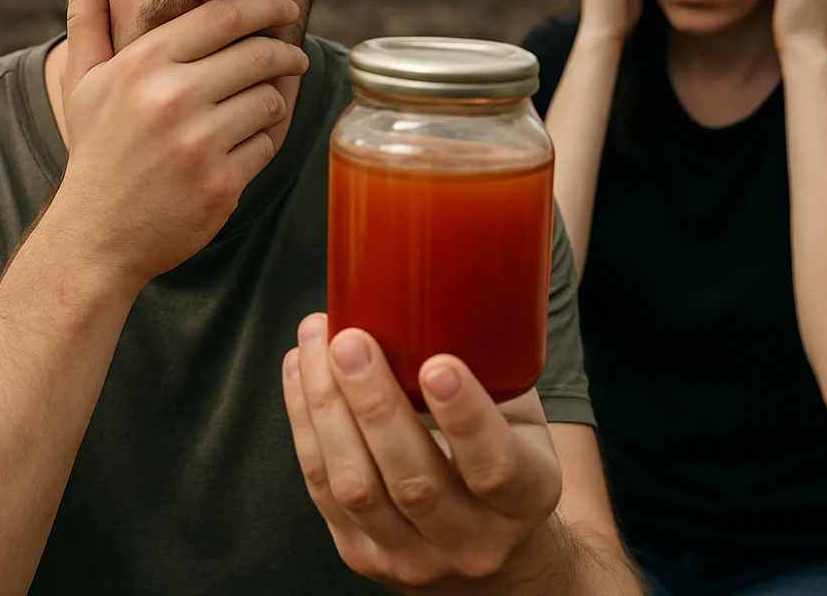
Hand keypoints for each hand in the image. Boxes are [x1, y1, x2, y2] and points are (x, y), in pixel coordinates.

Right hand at [50, 0, 309, 288]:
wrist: (96, 235)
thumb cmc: (95, 151)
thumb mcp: (83, 81)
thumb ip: (86, 16)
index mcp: (144, 64)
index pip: (224, 18)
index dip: (265, 7)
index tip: (285, 8)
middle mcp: (172, 98)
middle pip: (258, 55)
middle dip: (284, 53)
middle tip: (292, 56)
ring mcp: (198, 144)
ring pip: (270, 101)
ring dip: (273, 100)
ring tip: (260, 104)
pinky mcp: (221, 184)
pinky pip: (267, 146)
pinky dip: (264, 143)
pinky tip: (245, 144)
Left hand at [283, 314, 562, 592]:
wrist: (488, 540)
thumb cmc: (503, 450)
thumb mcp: (520, 416)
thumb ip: (492, 365)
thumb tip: (450, 268)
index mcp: (526, 498)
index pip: (495, 468)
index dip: (465, 418)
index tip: (437, 365)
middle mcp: (472, 542)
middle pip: (413, 481)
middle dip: (374, 405)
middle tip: (351, 341)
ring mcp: (413, 558)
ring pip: (357, 488)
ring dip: (327, 409)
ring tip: (316, 343)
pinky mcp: (363, 555)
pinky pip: (322, 489)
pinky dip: (306, 424)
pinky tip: (300, 371)